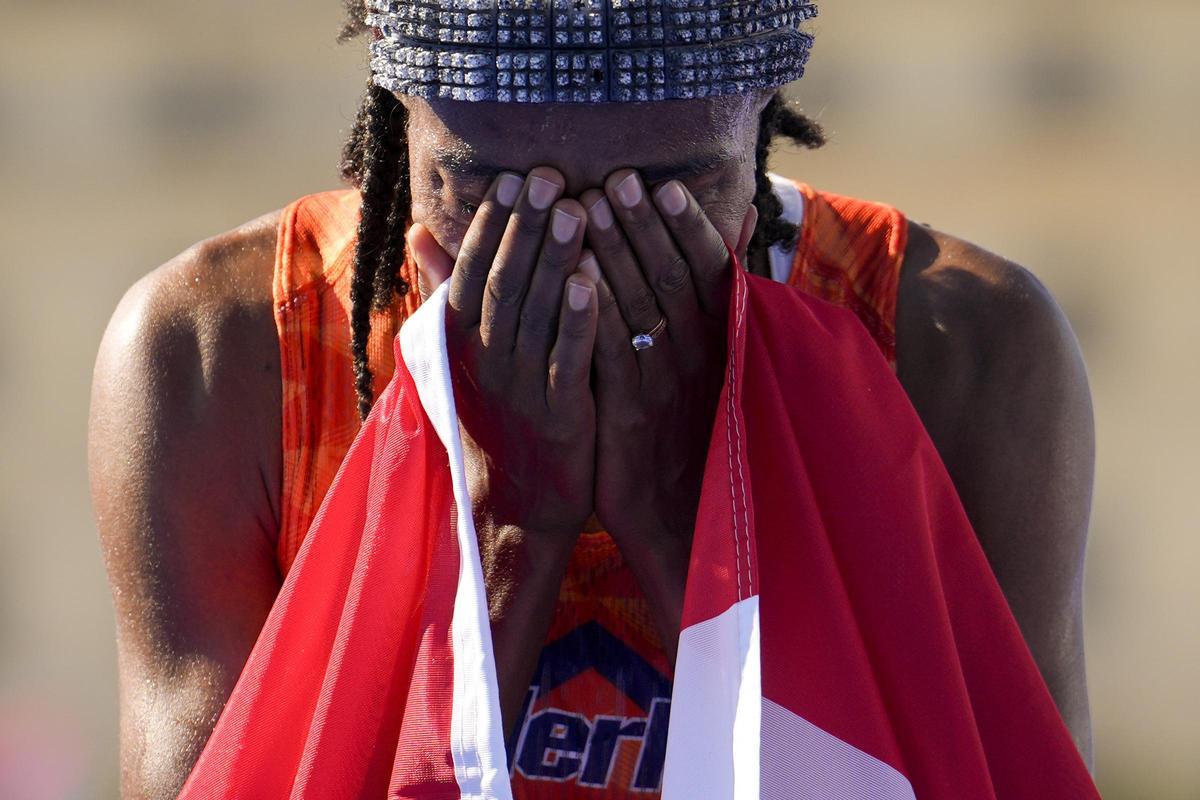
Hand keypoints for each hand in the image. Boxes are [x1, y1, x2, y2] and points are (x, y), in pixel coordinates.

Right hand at [408, 167, 598, 733]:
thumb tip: (421, 233)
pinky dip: (576, 319)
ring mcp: (520, 388)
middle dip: (525, 228)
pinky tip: (590, 279)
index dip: (492, 225)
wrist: (515, 505)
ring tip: (574, 210)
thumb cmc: (495, 418)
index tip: (512, 178)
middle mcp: (485, 360)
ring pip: (534, 315)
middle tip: (546, 176)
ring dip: (552, 260)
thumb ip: (446, 292)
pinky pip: (565, 360)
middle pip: (503, 283)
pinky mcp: (559, 415)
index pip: (472, 272)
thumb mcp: (461, 355)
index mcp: (462, 343)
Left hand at [581, 171, 755, 654]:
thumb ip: (713, 310)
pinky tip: (574, 275)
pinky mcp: (631, 417)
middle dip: (643, 226)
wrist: (683, 522)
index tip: (660, 186)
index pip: (705, 273)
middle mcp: (697, 357)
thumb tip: (734, 239)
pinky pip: (612, 354)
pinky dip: (594, 311)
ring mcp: (665, 387)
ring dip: (615, 253)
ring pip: (640, 307)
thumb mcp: (712, 373)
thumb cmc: (691, 438)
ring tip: (588, 206)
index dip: (684, 229)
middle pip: (669, 277)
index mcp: (718, 344)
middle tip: (618, 178)